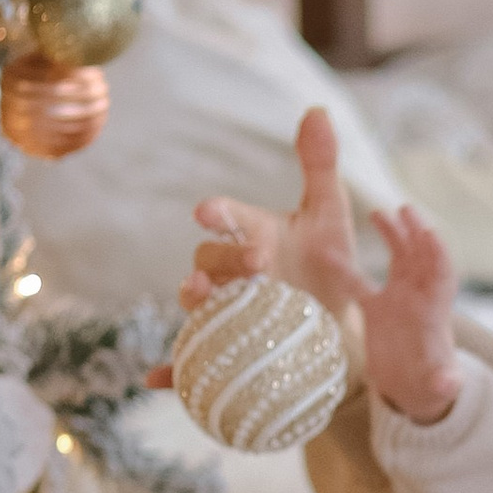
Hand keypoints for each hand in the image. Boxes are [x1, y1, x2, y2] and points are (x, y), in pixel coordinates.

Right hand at [146, 109, 364, 381]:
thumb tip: (316, 111)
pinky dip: (170, 372)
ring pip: (195, 305)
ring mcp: (225, 312)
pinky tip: (155, 381)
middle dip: (225, 258)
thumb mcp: (331, 217)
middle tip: (257, 262)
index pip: (227, 217)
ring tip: (204, 302)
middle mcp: (231, 273)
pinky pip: (189, 362)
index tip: (210, 212)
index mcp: (251, 234)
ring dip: (195, 302)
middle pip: (209, 260)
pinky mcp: (223, 349)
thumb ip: (319, 166)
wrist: (337, 327)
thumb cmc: (329, 264)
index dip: (218, 213)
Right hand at [359, 204, 461, 421]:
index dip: (437, 254)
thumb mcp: (438, 386)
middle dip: (416, 233)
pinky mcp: (377, 309)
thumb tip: (448, 385)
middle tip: (405, 209)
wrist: (412, 391)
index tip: (428, 233)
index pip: (441, 275)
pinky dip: (343, 269)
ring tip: (378, 213)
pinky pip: (358, 283)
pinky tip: (325, 254)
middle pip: (421, 258)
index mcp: (434, 312)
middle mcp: (419, 299)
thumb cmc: (430, 386)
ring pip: (398, 259)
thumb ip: (444, 382)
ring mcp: (398, 300)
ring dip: (392, 235)